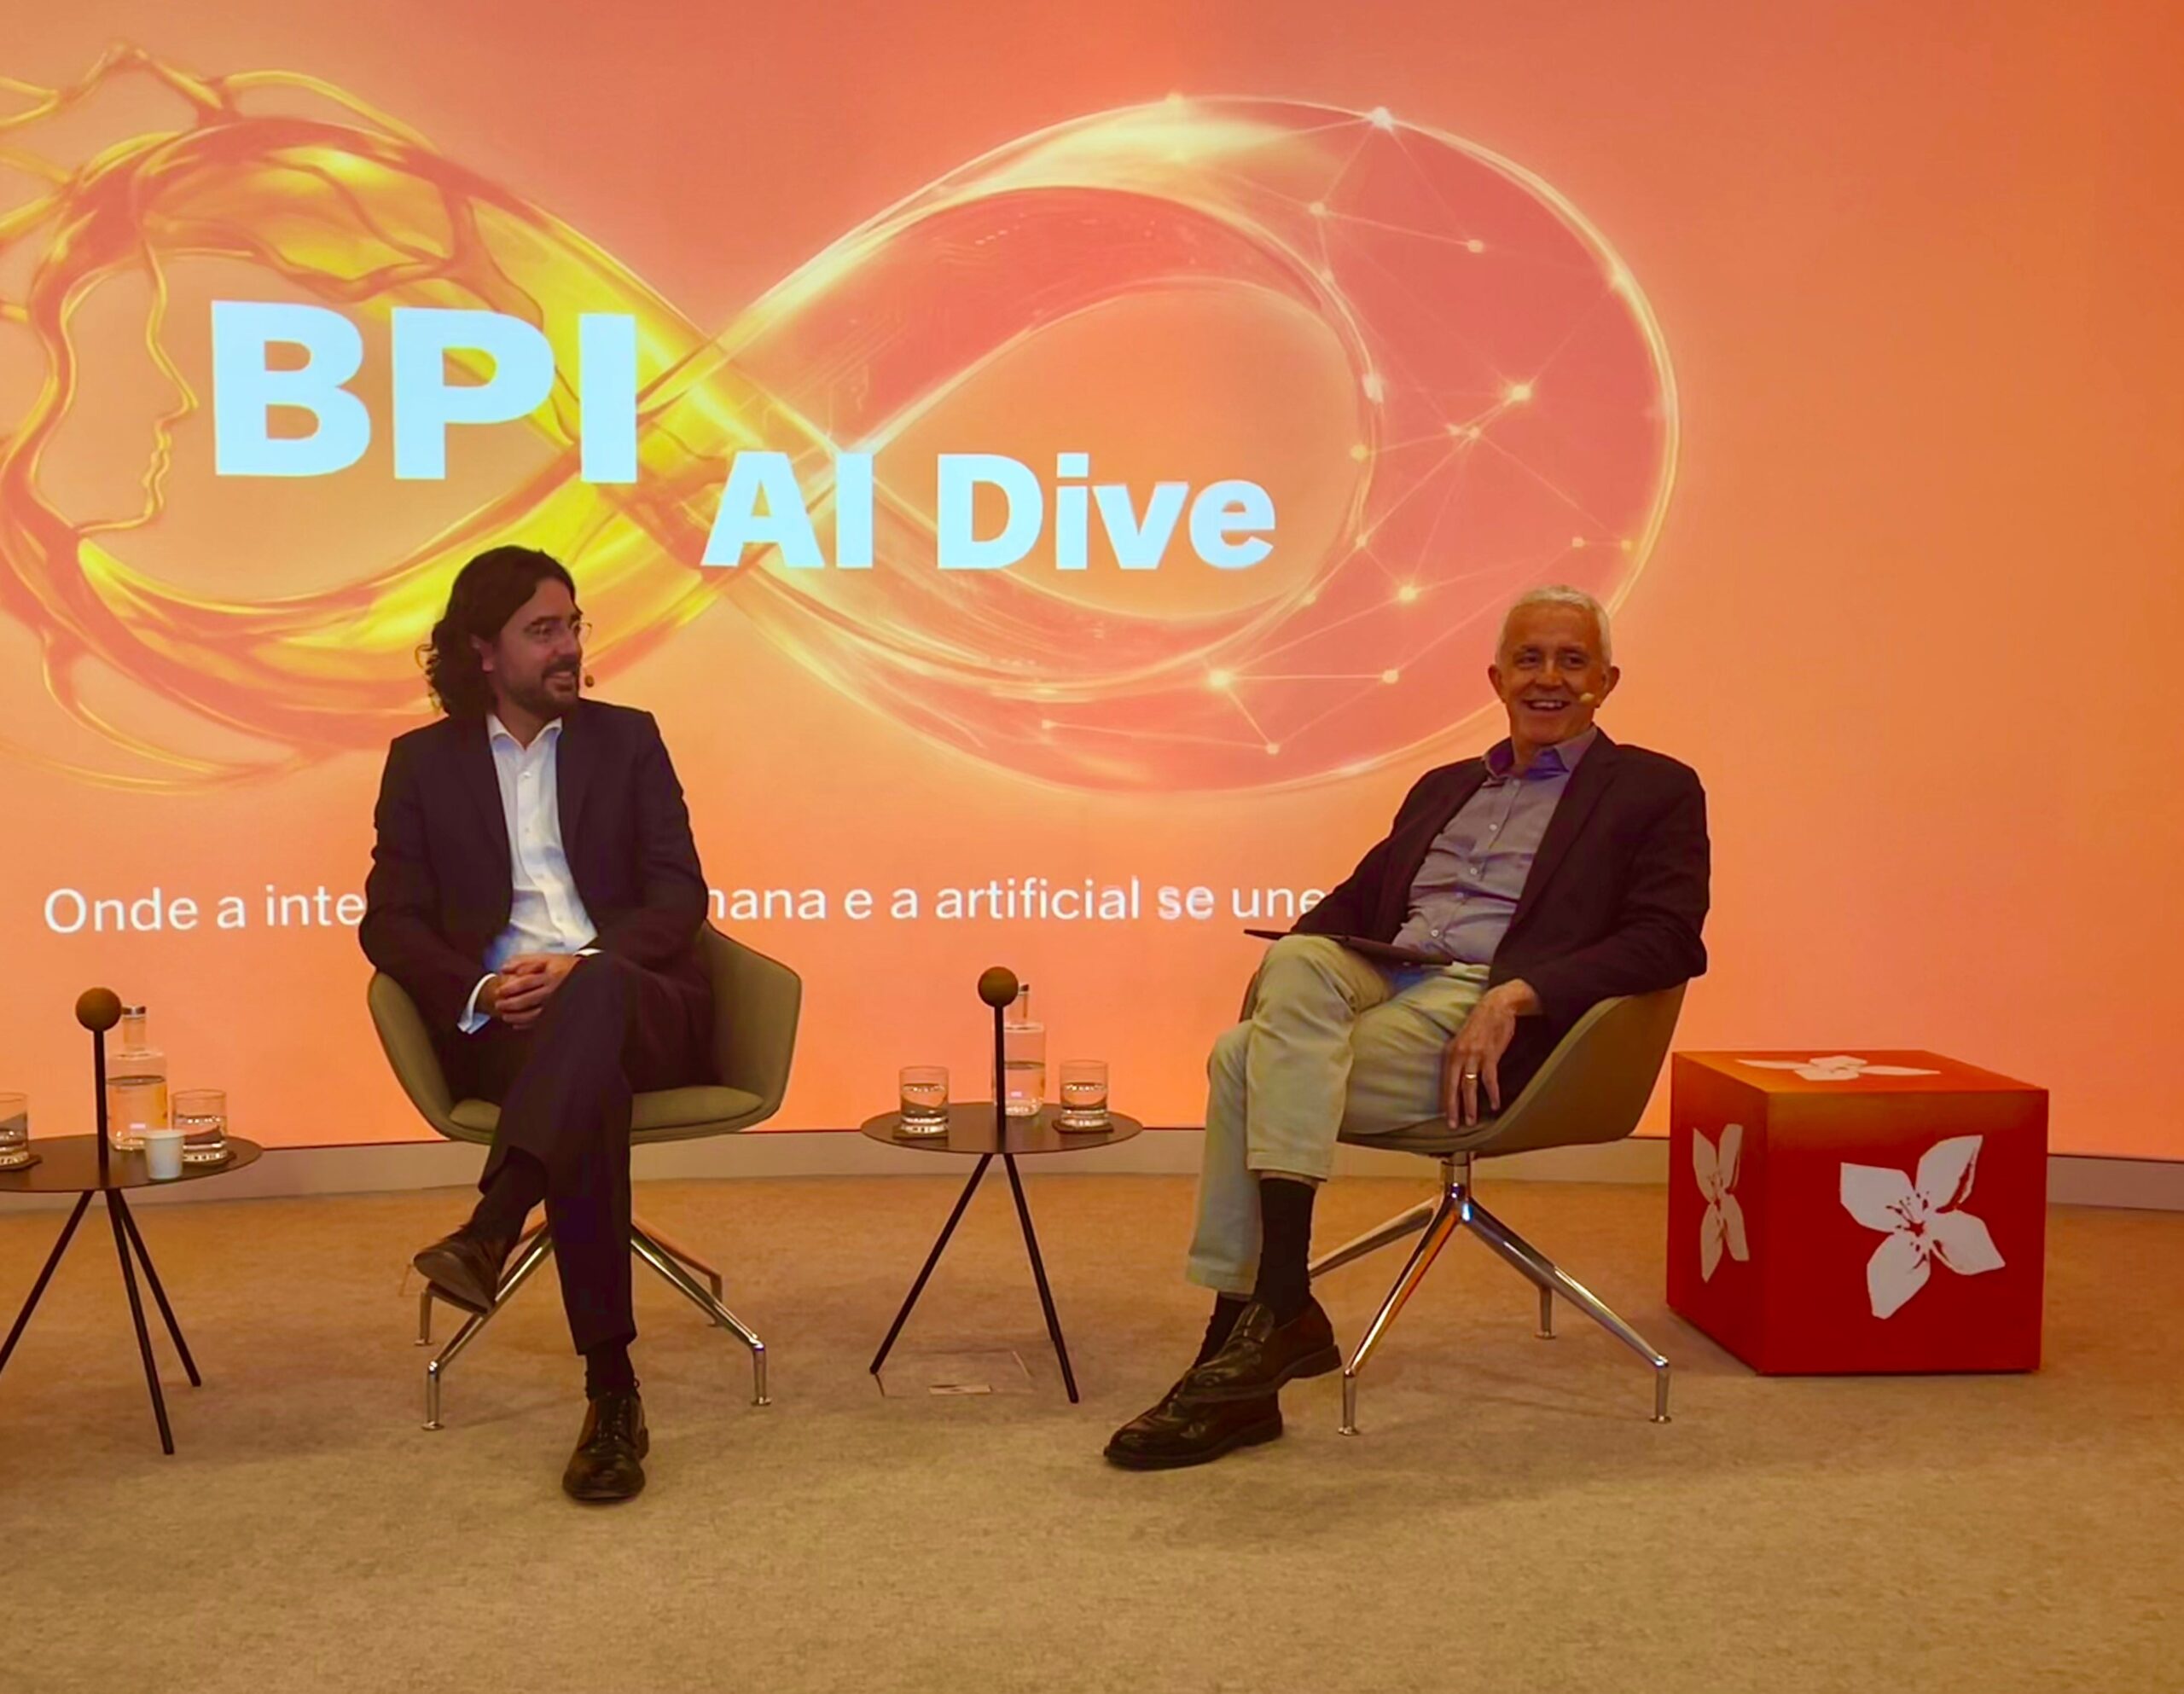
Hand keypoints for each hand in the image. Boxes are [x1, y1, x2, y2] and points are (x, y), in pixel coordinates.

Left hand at [491, 954, 580, 1029]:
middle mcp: (554, 990)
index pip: (526, 982)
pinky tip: (517, 1024)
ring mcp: (556, 1003)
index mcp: (550, 974)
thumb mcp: (547, 958)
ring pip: (533, 1014)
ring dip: (516, 1016)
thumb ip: (525, 961)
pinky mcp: (559, 1013)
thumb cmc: (565, 966)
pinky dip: (527, 1024)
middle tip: (498, 1005)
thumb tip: (504, 968)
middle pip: (527, 999)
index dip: (510, 988)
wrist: (589, 977)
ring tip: (505, 1016)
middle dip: (510, 1004)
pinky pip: (540, 1021)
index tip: (499, 991)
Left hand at [1442, 980, 1540, 1126]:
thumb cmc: (1480, 1024)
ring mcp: (1474, 1055)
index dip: (1445, 1100)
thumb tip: (1457, 1077)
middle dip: (1453, 1108)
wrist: (1495, 1006)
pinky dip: (1493, 1093)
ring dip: (1471, 1105)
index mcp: (1450, 1052)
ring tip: (1472, 1121)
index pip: (1445, 1082)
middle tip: (1453, 1125)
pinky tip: (1495, 1105)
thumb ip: (1458, 1057)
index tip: (1444, 1116)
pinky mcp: (1490, 1055)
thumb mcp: (1462, 1039)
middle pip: (1453, 1087)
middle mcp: (1459, 1055)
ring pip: (1470, 1086)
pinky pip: (1489, 1079)